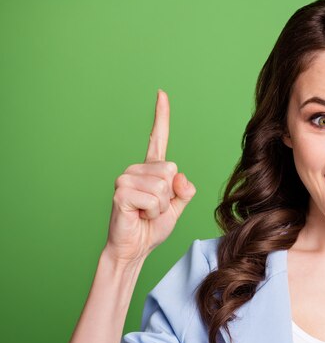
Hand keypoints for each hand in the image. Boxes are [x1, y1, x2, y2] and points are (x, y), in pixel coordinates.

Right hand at [103, 90, 196, 264]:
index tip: (161, 93)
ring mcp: (125, 178)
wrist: (135, 248)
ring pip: (163, 186)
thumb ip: (184, 190)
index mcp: (151, 170)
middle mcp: (136, 169)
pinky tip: (139, 216)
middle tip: (154, 209)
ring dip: (161, 206)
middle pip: (170, 170)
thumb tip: (180, 177)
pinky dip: (153, 212)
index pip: (157, 138)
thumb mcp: (177, 207)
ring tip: (146, 213)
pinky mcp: (121, 192)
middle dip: (170, 196)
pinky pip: (153, 198)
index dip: (161, 116)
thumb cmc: (152, 227)